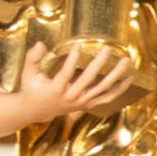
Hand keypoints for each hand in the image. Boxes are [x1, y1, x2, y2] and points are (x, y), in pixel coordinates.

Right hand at [10, 38, 135, 127]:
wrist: (35, 111)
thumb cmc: (32, 89)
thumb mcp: (28, 74)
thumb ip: (32, 58)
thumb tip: (40, 44)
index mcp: (56, 90)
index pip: (66, 73)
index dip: (73, 58)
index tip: (79, 44)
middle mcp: (71, 97)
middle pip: (88, 80)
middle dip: (99, 63)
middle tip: (107, 49)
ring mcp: (81, 102)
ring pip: (102, 89)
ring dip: (116, 75)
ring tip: (126, 61)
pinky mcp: (87, 104)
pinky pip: (107, 98)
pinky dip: (119, 89)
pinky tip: (129, 78)